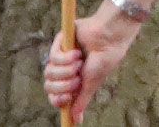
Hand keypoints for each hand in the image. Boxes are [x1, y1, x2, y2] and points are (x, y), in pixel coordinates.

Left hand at [44, 7, 140, 122]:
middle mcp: (64, 70)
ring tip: (79, 64)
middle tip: (77, 79)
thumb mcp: (92, 83)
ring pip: (49, 72)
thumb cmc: (105, 59)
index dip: (57, 100)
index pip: (55, 96)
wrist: (110, 38)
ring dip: (66, 71)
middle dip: (63, 85)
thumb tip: (75, 119)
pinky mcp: (59, 42)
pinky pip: (53, 57)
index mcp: (72, 81)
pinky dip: (66, 58)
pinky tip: (78, 53)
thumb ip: (82, 100)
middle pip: (49, 86)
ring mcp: (61, 56)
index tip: (67, 98)